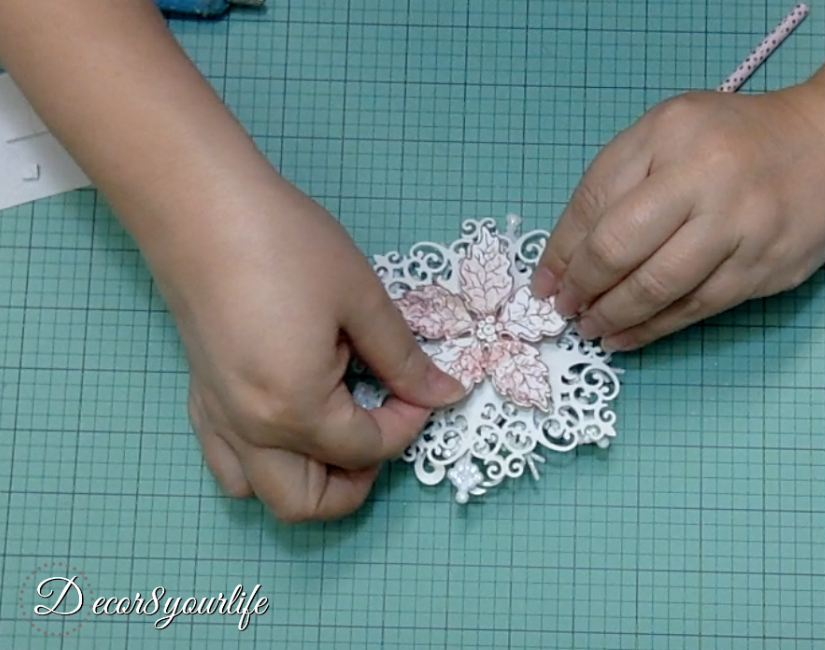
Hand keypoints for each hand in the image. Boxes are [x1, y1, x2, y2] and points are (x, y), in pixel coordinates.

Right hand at [153, 179, 463, 521]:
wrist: (200, 206)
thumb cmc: (285, 244)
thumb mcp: (360, 299)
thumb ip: (404, 358)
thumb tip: (445, 393)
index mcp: (296, 409)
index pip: (366, 448)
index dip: (409, 421)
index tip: (423, 386)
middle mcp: (251, 430)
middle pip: (310, 502)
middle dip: (359, 480)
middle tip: (384, 425)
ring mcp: (218, 418)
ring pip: (263, 493)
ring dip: (309, 481)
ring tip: (338, 431)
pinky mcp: (200, 397)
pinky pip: (230, 461)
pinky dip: (265, 461)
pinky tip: (290, 417)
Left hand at [531, 81, 824, 350]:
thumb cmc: (727, 142)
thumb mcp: (664, 137)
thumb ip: (614, 185)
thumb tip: (565, 257)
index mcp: (667, 135)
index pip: (593, 202)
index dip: (560, 252)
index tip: (543, 283)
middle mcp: (703, 177)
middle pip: (619, 247)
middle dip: (581, 288)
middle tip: (564, 310)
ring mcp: (738, 225)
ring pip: (657, 286)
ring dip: (612, 316)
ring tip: (590, 328)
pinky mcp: (762, 266)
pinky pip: (695, 308)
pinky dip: (653, 329)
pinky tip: (627, 337)